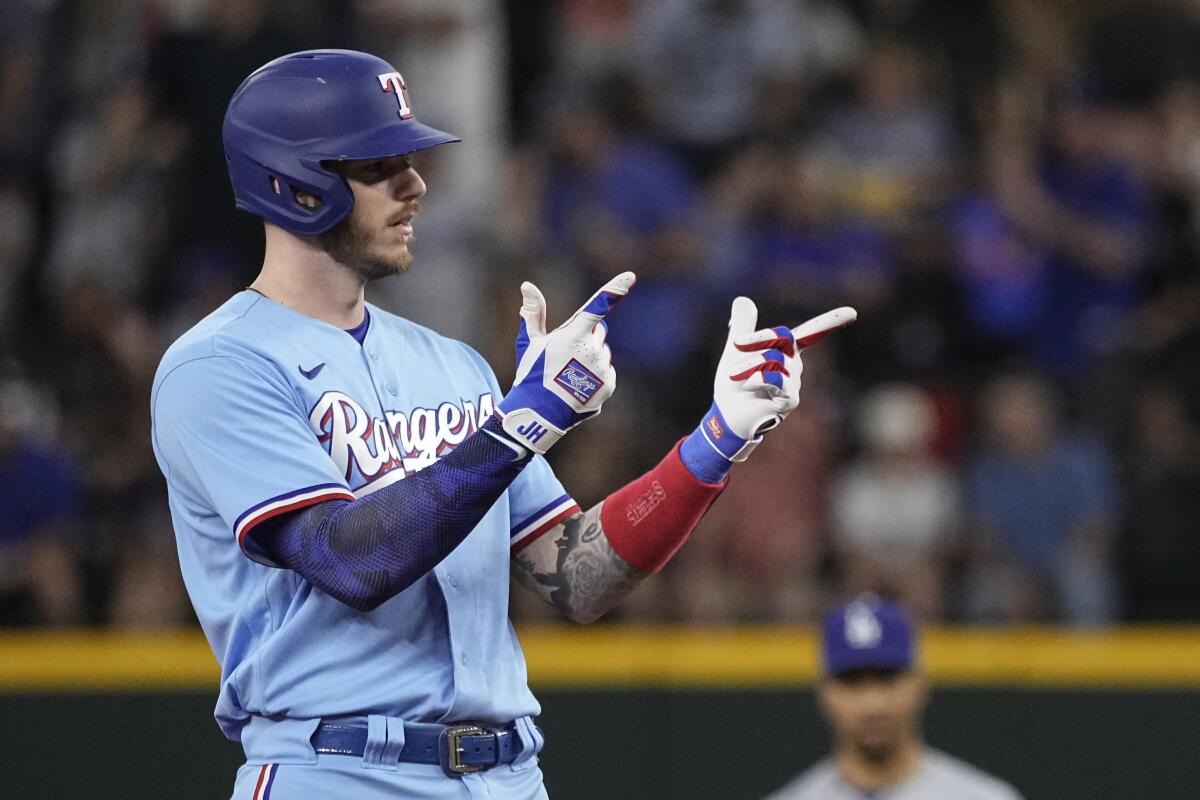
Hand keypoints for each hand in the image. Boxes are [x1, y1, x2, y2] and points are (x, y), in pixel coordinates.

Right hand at [497, 272, 635, 452]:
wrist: (539, 413)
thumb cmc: (532, 374)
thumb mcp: (529, 343)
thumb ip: (533, 313)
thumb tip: (527, 285)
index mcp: (574, 334)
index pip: (597, 306)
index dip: (615, 289)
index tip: (630, 276)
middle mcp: (592, 349)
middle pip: (597, 332)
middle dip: (585, 338)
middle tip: (563, 356)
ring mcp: (602, 367)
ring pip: (602, 353)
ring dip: (590, 358)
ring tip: (568, 376)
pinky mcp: (609, 384)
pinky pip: (606, 371)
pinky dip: (595, 376)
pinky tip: (577, 387)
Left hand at [700, 298, 855, 461]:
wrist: (728, 414)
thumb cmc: (735, 384)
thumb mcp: (736, 350)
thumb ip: (742, 325)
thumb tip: (742, 299)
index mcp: (787, 351)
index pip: (811, 333)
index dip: (831, 322)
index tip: (852, 313)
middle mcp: (796, 365)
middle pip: (784, 338)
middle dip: (759, 339)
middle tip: (737, 344)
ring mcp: (795, 383)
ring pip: (775, 359)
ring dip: (750, 364)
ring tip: (736, 376)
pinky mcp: (790, 401)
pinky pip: (777, 379)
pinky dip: (758, 378)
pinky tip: (748, 385)